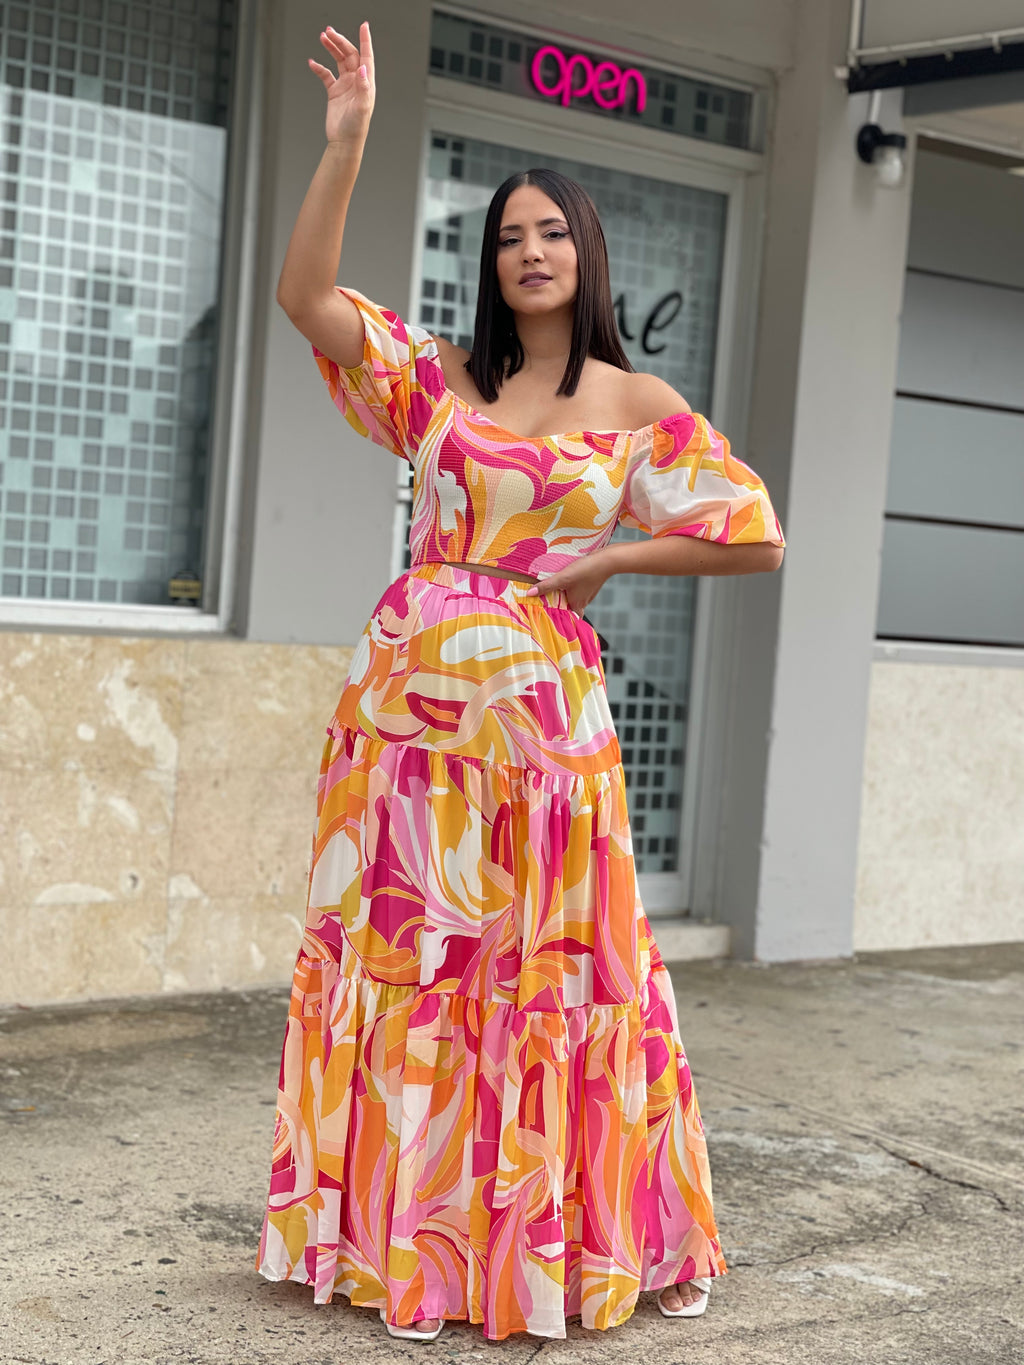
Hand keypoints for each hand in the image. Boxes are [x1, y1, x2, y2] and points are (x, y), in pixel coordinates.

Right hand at [309, 22, 374, 145]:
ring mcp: (345, 85)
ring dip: (332, 48)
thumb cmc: (356, 128)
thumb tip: (363, 68)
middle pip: (350, 55)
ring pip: (339, 61)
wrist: (344, 143)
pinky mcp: (334, 92)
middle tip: (329, 31)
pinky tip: (312, 62)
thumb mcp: (362, 108)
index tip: (363, 25)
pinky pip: (326, 75)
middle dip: (340, 41)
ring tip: (322, 37)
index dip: (365, 41)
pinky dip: (319, 67)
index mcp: (366, 83)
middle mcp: (357, 81)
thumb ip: (363, 87)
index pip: (366, 57)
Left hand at [523, 548, 614, 613]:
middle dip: (561, 606)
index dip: (563, 621)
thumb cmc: (586, 571)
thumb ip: (546, 586)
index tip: (553, 619)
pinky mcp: (591, 582)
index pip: (571, 619)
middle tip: (547, 603)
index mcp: (577, 604)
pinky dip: (573, 586)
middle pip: (570, 607)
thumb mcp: (563, 578)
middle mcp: (584, 601)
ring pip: (575, 597)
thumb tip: (529, 594)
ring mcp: (589, 591)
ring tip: (553, 590)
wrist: (607, 559)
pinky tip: (567, 578)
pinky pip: (580, 588)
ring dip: (566, 595)